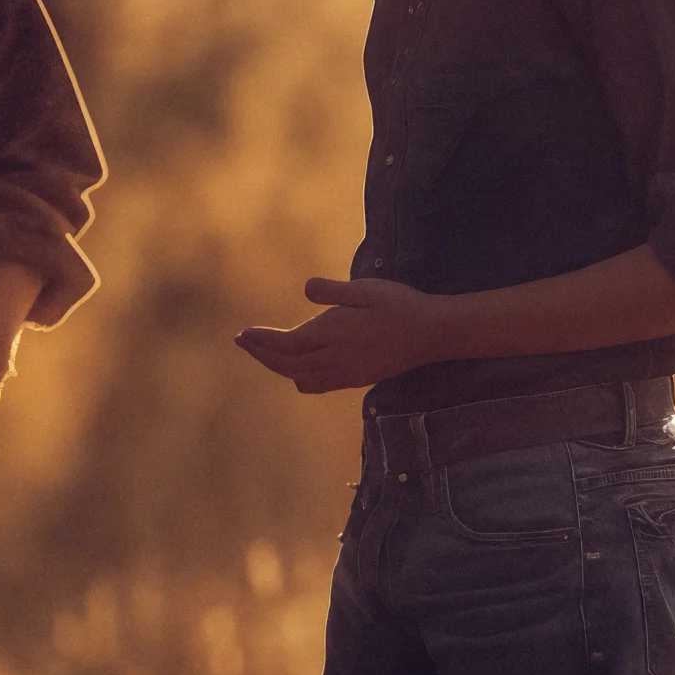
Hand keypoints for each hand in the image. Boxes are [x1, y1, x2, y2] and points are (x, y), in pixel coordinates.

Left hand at [235, 276, 446, 393]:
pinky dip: (299, 377)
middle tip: (243, 341)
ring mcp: (346, 373)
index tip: (243, 334)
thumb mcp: (365, 289)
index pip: (286, 344)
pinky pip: (318, 385)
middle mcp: (335, 358)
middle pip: (287, 364)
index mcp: (333, 333)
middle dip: (261, 354)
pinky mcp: (356, 378)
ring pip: (300, 378)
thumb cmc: (399, 305)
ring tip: (264, 353)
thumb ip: (333, 291)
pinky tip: (298, 367)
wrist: (432, 334)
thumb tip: (306, 289)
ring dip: (278, 367)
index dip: (262, 341)